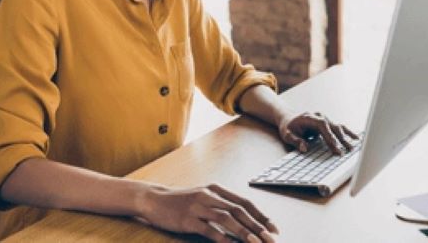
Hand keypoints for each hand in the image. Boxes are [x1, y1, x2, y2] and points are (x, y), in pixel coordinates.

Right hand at [140, 183, 277, 241]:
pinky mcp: (188, 219)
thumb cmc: (181, 201)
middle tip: (270, 239)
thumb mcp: (203, 197)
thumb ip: (221, 205)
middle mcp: (209, 195)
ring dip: (243, 231)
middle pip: (239, 210)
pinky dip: (221, 237)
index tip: (273, 228)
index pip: (244, 202)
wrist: (154, 199)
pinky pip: (208, 229)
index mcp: (216, 189)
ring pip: (226, 218)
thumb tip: (244, 220)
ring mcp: (198, 206)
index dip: (260, 215)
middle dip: (257, 225)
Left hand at [277, 111, 357, 154]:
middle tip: (345, 151)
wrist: (289, 118)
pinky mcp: (328, 123)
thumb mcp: (287, 134)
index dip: (329, 135)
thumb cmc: (288, 127)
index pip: (322, 125)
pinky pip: (339, 128)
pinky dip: (347, 133)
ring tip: (352, 147)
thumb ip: (295, 141)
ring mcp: (325, 119)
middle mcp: (319, 116)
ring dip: (345, 137)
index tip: (335, 146)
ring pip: (338, 127)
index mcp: (309, 117)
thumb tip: (304, 148)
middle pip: (332, 126)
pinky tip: (356, 138)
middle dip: (340, 139)